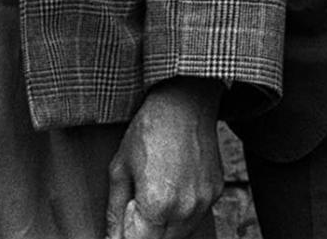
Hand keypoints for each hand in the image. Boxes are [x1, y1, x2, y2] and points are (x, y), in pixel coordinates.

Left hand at [105, 77, 223, 238]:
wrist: (184, 102)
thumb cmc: (149, 130)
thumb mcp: (120, 168)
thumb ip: (115, 210)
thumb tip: (111, 237)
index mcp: (157, 204)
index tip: (118, 231)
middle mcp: (185, 209)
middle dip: (142, 235)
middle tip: (131, 212)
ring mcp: (204, 202)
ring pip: (180, 235)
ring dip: (162, 228)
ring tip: (150, 200)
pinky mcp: (215, 192)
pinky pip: (195, 217)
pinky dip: (180, 215)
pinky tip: (169, 192)